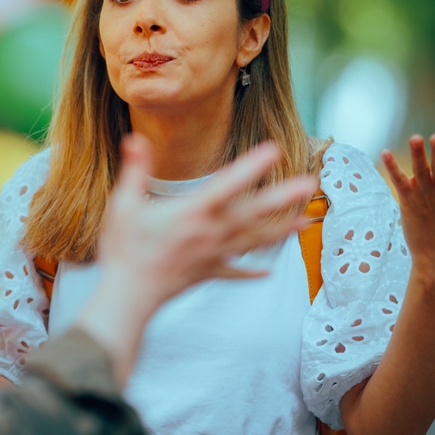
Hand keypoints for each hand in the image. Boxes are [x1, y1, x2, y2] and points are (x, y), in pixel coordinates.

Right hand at [98, 133, 318, 306]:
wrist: (127, 296)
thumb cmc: (124, 249)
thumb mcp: (124, 204)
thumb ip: (135, 170)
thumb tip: (136, 139)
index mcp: (192, 213)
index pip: (227, 184)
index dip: (251, 166)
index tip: (274, 150)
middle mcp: (209, 234)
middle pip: (253, 213)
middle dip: (282, 198)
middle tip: (310, 184)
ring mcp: (212, 256)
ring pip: (253, 241)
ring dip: (281, 231)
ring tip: (305, 223)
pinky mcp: (207, 273)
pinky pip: (234, 272)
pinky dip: (251, 272)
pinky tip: (268, 273)